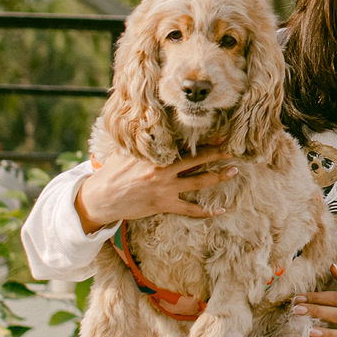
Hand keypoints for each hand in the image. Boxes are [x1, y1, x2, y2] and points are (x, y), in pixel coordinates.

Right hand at [75, 148, 235, 231]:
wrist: (102, 197)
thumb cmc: (113, 172)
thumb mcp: (127, 151)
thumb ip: (144, 142)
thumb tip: (152, 125)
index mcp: (155, 153)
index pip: (183, 143)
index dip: (203, 139)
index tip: (220, 133)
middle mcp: (162, 169)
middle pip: (196, 159)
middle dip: (217, 153)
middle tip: (234, 148)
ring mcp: (165, 188)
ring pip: (198, 182)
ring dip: (218, 177)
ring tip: (234, 171)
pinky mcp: (163, 204)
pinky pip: (189, 209)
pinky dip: (205, 211)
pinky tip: (219, 211)